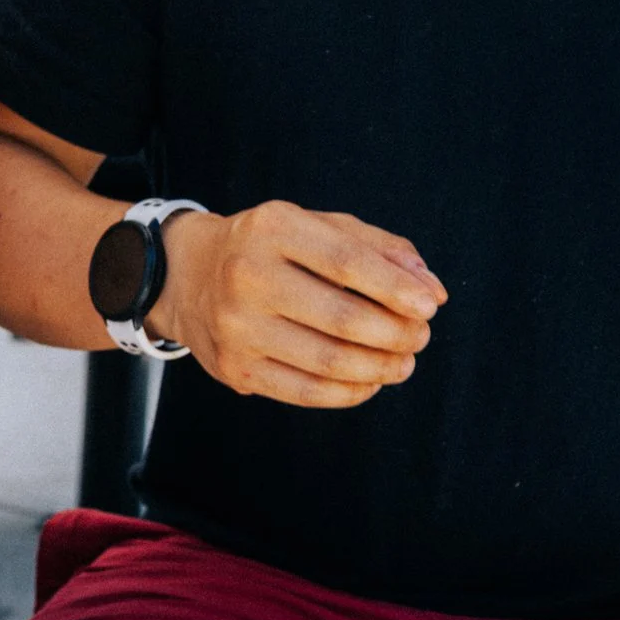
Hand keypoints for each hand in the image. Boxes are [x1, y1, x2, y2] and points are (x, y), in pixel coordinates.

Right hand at [154, 201, 443, 407]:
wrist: (187, 274)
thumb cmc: (271, 248)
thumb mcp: (318, 226)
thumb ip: (380, 248)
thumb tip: (432, 291)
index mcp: (273, 228)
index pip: (348, 262)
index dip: (396, 289)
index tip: (430, 307)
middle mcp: (247, 275)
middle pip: (342, 318)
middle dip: (396, 334)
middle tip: (420, 337)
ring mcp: (237, 326)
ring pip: (329, 362)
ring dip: (380, 368)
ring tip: (402, 362)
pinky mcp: (235, 368)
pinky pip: (306, 393)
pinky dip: (350, 393)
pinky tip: (370, 381)